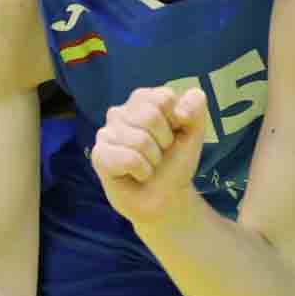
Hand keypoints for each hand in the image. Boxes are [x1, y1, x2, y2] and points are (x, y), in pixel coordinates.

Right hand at [89, 86, 211, 227]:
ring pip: (140, 140)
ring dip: (153, 160)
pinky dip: (142, 171)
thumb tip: (185, 104)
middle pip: (151, 117)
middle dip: (164, 142)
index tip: (173, 135)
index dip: (177, 121)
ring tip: (148, 165)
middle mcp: (120, 112)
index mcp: (142, 100)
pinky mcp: (99, 155)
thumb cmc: (175, 162)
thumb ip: (195, 108)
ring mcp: (105, 133)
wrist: (166, 197)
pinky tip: (137, 174)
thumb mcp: (193, 132)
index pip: (164, 98)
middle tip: (159, 153)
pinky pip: (128, 159)